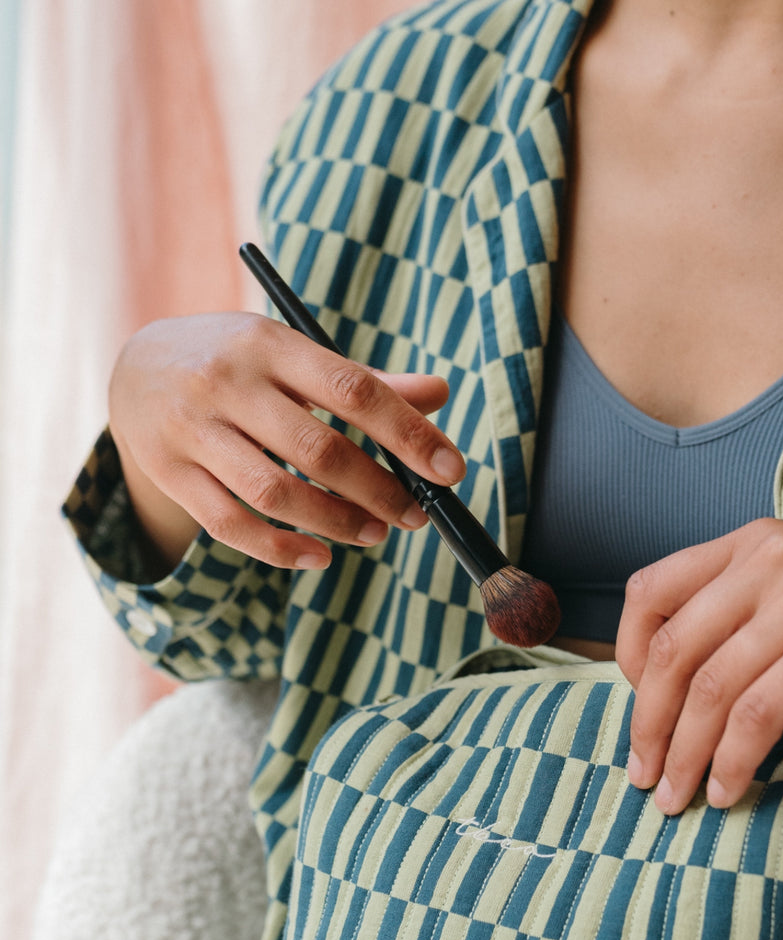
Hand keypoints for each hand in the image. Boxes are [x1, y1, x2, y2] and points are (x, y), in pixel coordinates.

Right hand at [108, 312, 464, 570]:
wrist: (136, 370)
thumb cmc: (238, 364)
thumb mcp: (292, 354)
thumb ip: (363, 382)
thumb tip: (439, 395)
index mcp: (269, 344)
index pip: (352, 389)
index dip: (407, 433)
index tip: (450, 470)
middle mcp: (226, 382)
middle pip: (318, 449)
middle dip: (378, 490)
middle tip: (415, 514)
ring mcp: (193, 430)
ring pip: (275, 493)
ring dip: (336, 523)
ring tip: (376, 534)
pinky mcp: (170, 473)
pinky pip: (232, 525)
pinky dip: (281, 549)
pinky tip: (320, 557)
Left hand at [615, 518, 782, 813]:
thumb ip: (751, 609)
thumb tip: (679, 678)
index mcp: (757, 540)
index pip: (650, 593)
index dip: (625, 660)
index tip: (637, 710)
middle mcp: (774, 556)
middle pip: (670, 651)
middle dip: (646, 725)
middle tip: (643, 776)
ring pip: (709, 690)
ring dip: (683, 756)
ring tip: (678, 798)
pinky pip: (759, 715)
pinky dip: (733, 762)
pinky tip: (730, 790)